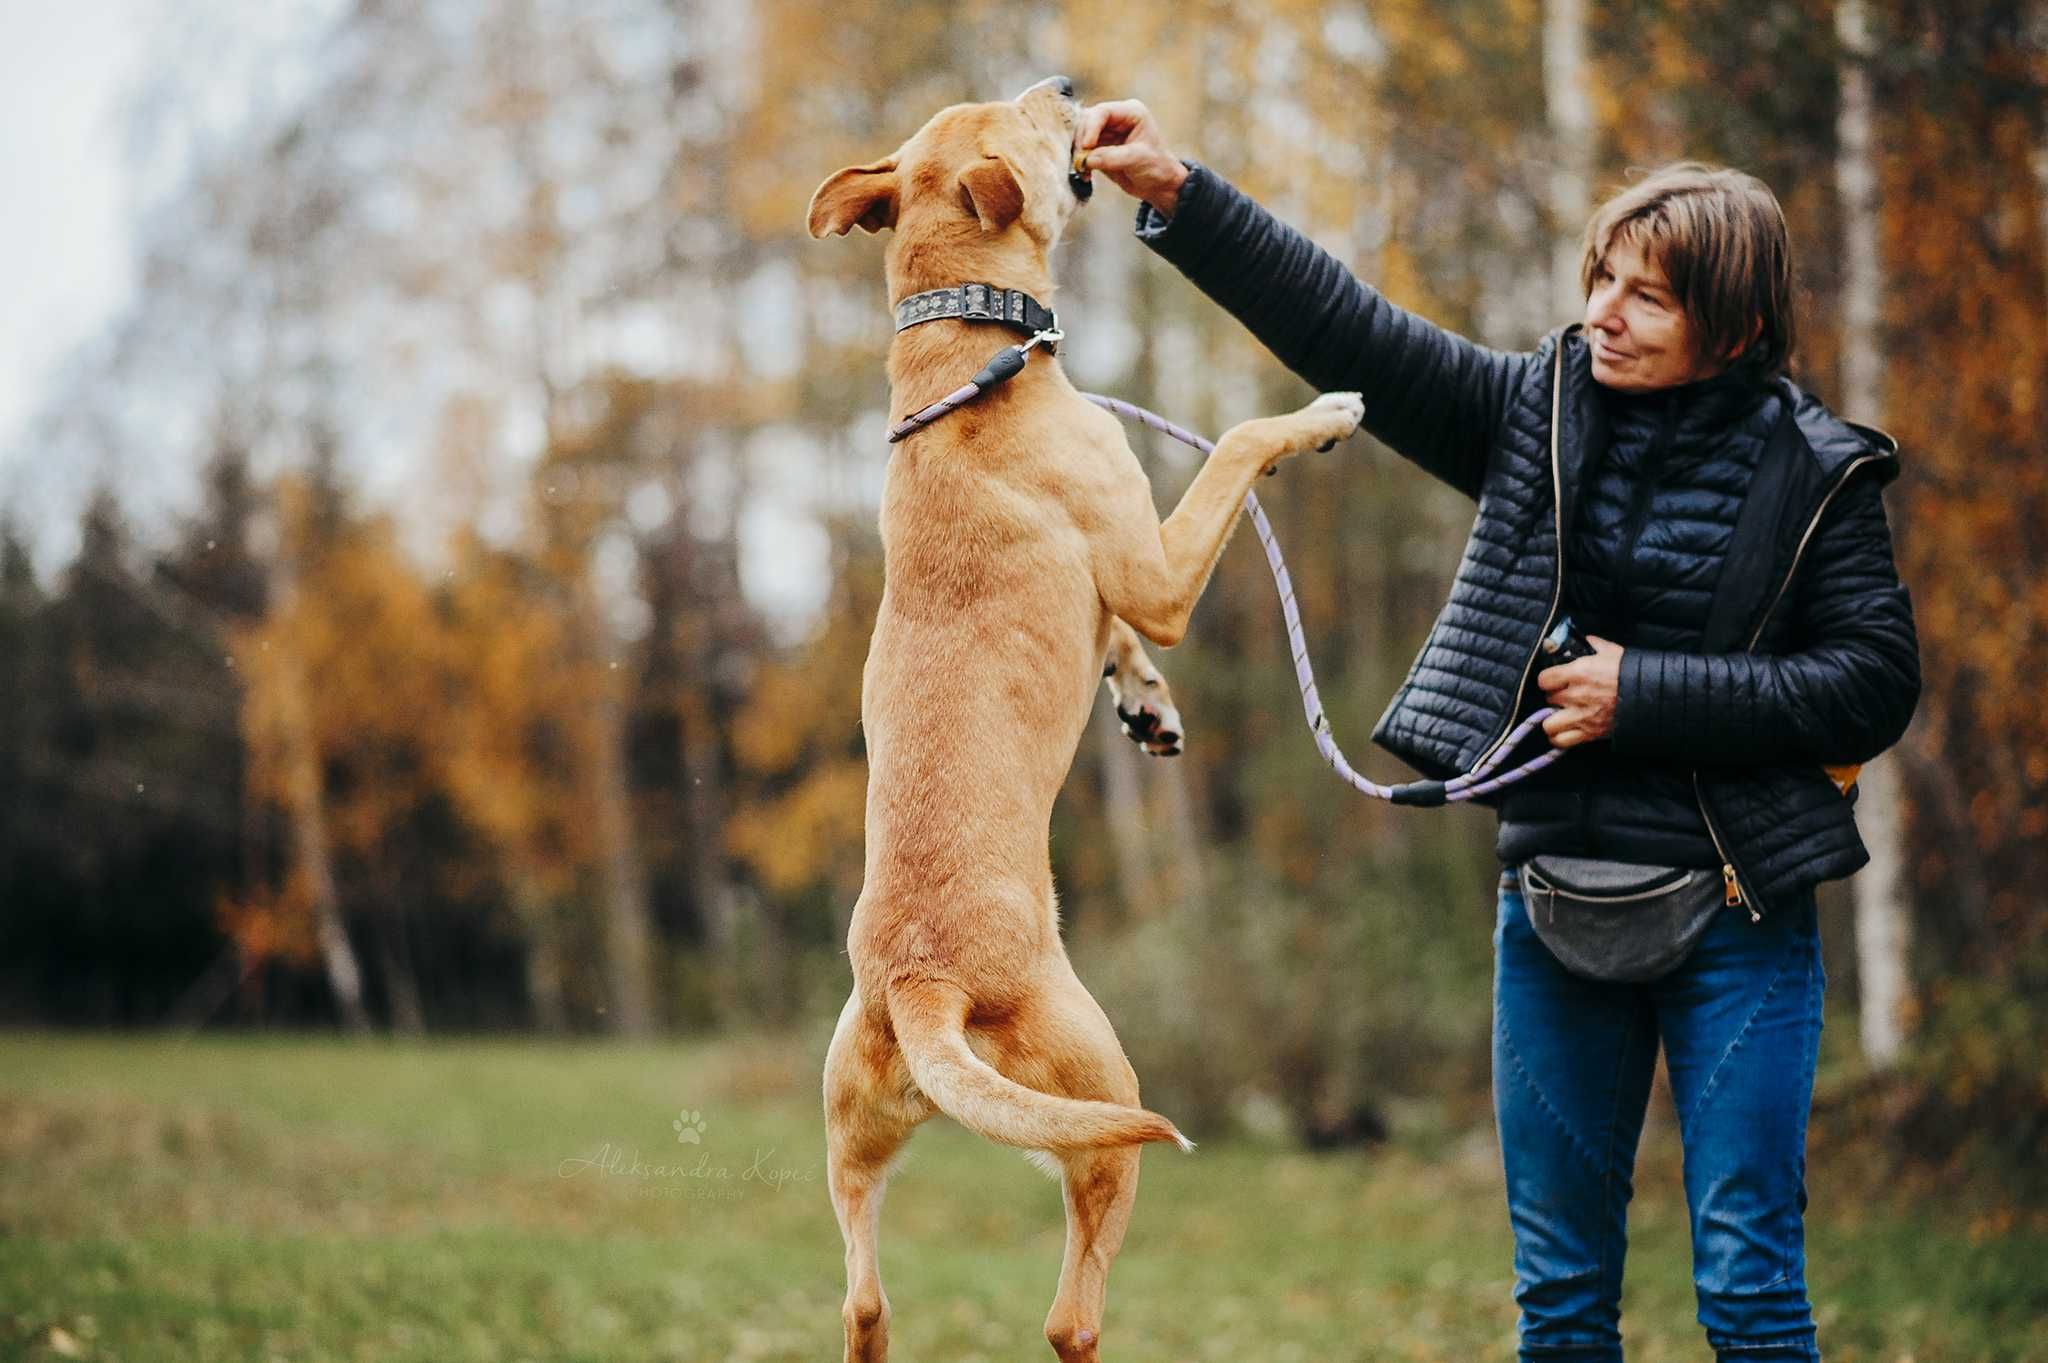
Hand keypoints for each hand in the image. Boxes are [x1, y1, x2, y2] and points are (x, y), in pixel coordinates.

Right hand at [1076, 99, 1187, 217]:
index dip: (1091, 127)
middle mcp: (1116, 119)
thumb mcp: (1138, 160)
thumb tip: (1087, 159)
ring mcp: (1106, 133)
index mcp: (1131, 112)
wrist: (1158, 185)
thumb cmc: (1157, 167)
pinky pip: (1082, 151)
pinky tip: (1085, 174)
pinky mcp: (1099, 148)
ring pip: (1081, 135)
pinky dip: (1080, 161)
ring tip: (1083, 170)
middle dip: (1081, 141)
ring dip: (1078, 152)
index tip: (1087, 146)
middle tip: (1081, 161)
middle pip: (1087, 121)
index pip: (1103, 112)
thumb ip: (1112, 157)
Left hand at [1536, 635, 1622, 747]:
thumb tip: (1583, 639)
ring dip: (1553, 720)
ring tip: (1562, 715)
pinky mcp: (1590, 734)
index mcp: (1578, 673)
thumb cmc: (1633, 672)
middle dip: (1555, 698)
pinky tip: (1566, 730)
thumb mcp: (1612, 651)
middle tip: (1565, 696)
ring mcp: (1582, 717)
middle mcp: (1576, 696)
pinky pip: (1561, 742)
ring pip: (1549, 725)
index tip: (1554, 680)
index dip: (1547, 680)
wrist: (1653, 695)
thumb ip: (1593, 645)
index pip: (1543, 680)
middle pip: (1548, 700)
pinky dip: (1560, 738)